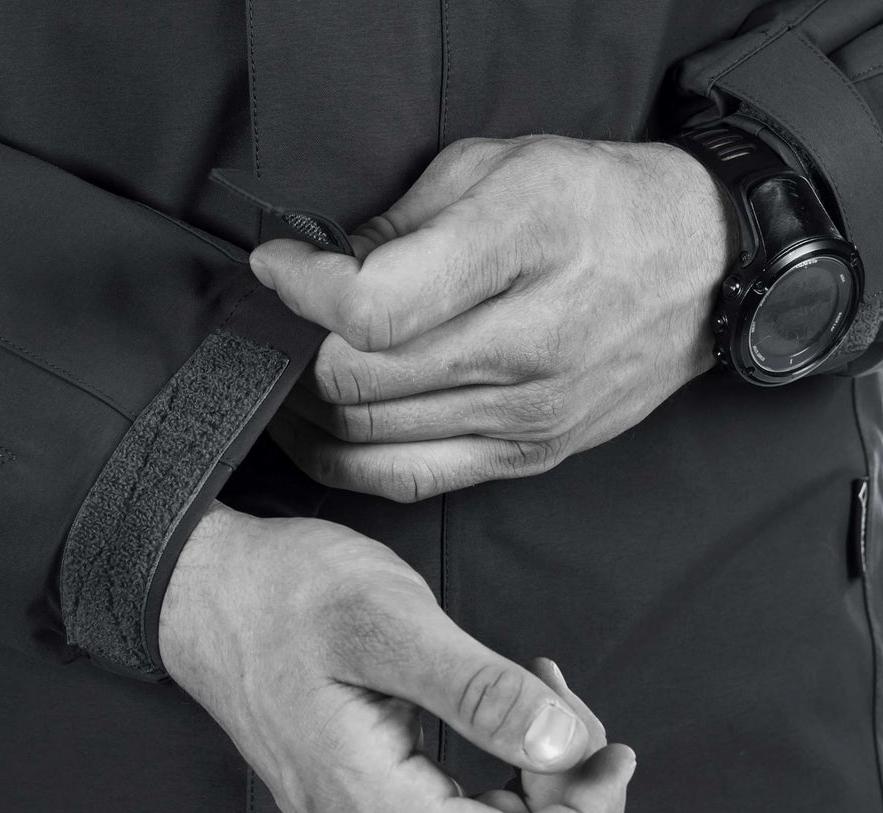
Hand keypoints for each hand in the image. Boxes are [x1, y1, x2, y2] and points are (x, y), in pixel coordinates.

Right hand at [159, 501, 635, 812]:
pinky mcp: (359, 798)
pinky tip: (499, 709)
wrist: (209, 590)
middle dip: (566, 788)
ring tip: (535, 684)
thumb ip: (481, 692)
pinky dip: (502, 769)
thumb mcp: (389, 623)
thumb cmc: (286, 593)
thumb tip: (571, 747)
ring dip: (537, 775)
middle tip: (560, 691)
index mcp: (370, 807)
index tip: (610, 748)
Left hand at [250, 134, 735, 500]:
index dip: (301, 290)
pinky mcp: (526, 456)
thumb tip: (324, 268)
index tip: (278, 267)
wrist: (699, 271)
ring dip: (309, 408)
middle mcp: (527, 346)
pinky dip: (345, 461)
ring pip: (370, 437)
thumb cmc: (600, 205)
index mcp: (521, 247)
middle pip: (359, 381)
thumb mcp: (501, 166)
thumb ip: (401, 219)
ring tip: (289, 373)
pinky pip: (409, 480)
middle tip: (280, 323)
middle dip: (295, 351)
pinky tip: (320, 431)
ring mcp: (528, 415)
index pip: (372, 306)